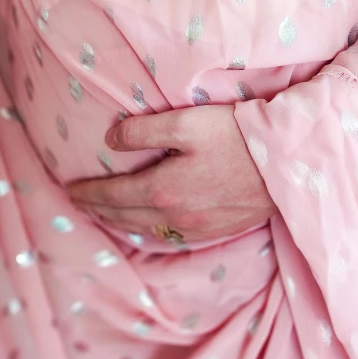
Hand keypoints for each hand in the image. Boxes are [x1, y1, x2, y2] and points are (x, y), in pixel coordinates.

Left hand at [68, 106, 276, 241]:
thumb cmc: (238, 135)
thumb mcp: (186, 122)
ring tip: (105, 216)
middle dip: (98, 211)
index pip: (112, 196)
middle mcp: (177, 216)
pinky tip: (149, 225)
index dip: (88, 194)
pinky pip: (173, 236)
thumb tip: (111, 141)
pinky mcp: (219, 229)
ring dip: (121, 223)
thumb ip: (143, 130)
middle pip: (125, 217)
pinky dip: (150, 230)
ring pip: (148, 230)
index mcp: (164, 190)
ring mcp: (199, 227)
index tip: (68, 191)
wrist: (289, 162)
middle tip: (78, 204)